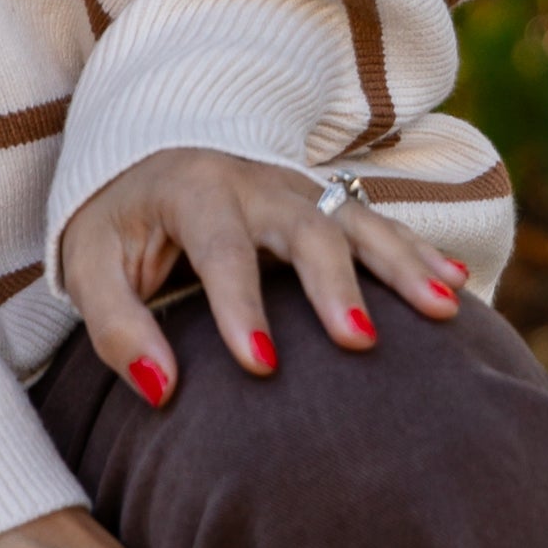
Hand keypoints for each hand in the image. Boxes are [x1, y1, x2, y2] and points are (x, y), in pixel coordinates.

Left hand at [57, 148, 464, 406]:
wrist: (143, 158)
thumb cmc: (117, 226)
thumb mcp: (92, 266)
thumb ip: (115, 326)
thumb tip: (162, 389)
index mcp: (193, 190)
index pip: (222, 250)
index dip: (240, 307)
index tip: (261, 367)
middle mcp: (255, 181)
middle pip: (306, 228)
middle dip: (336, 285)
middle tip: (359, 344)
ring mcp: (299, 188)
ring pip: (358, 221)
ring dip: (402, 264)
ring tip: (442, 307)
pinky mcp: (325, 203)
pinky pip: (379, 224)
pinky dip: (418, 252)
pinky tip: (456, 286)